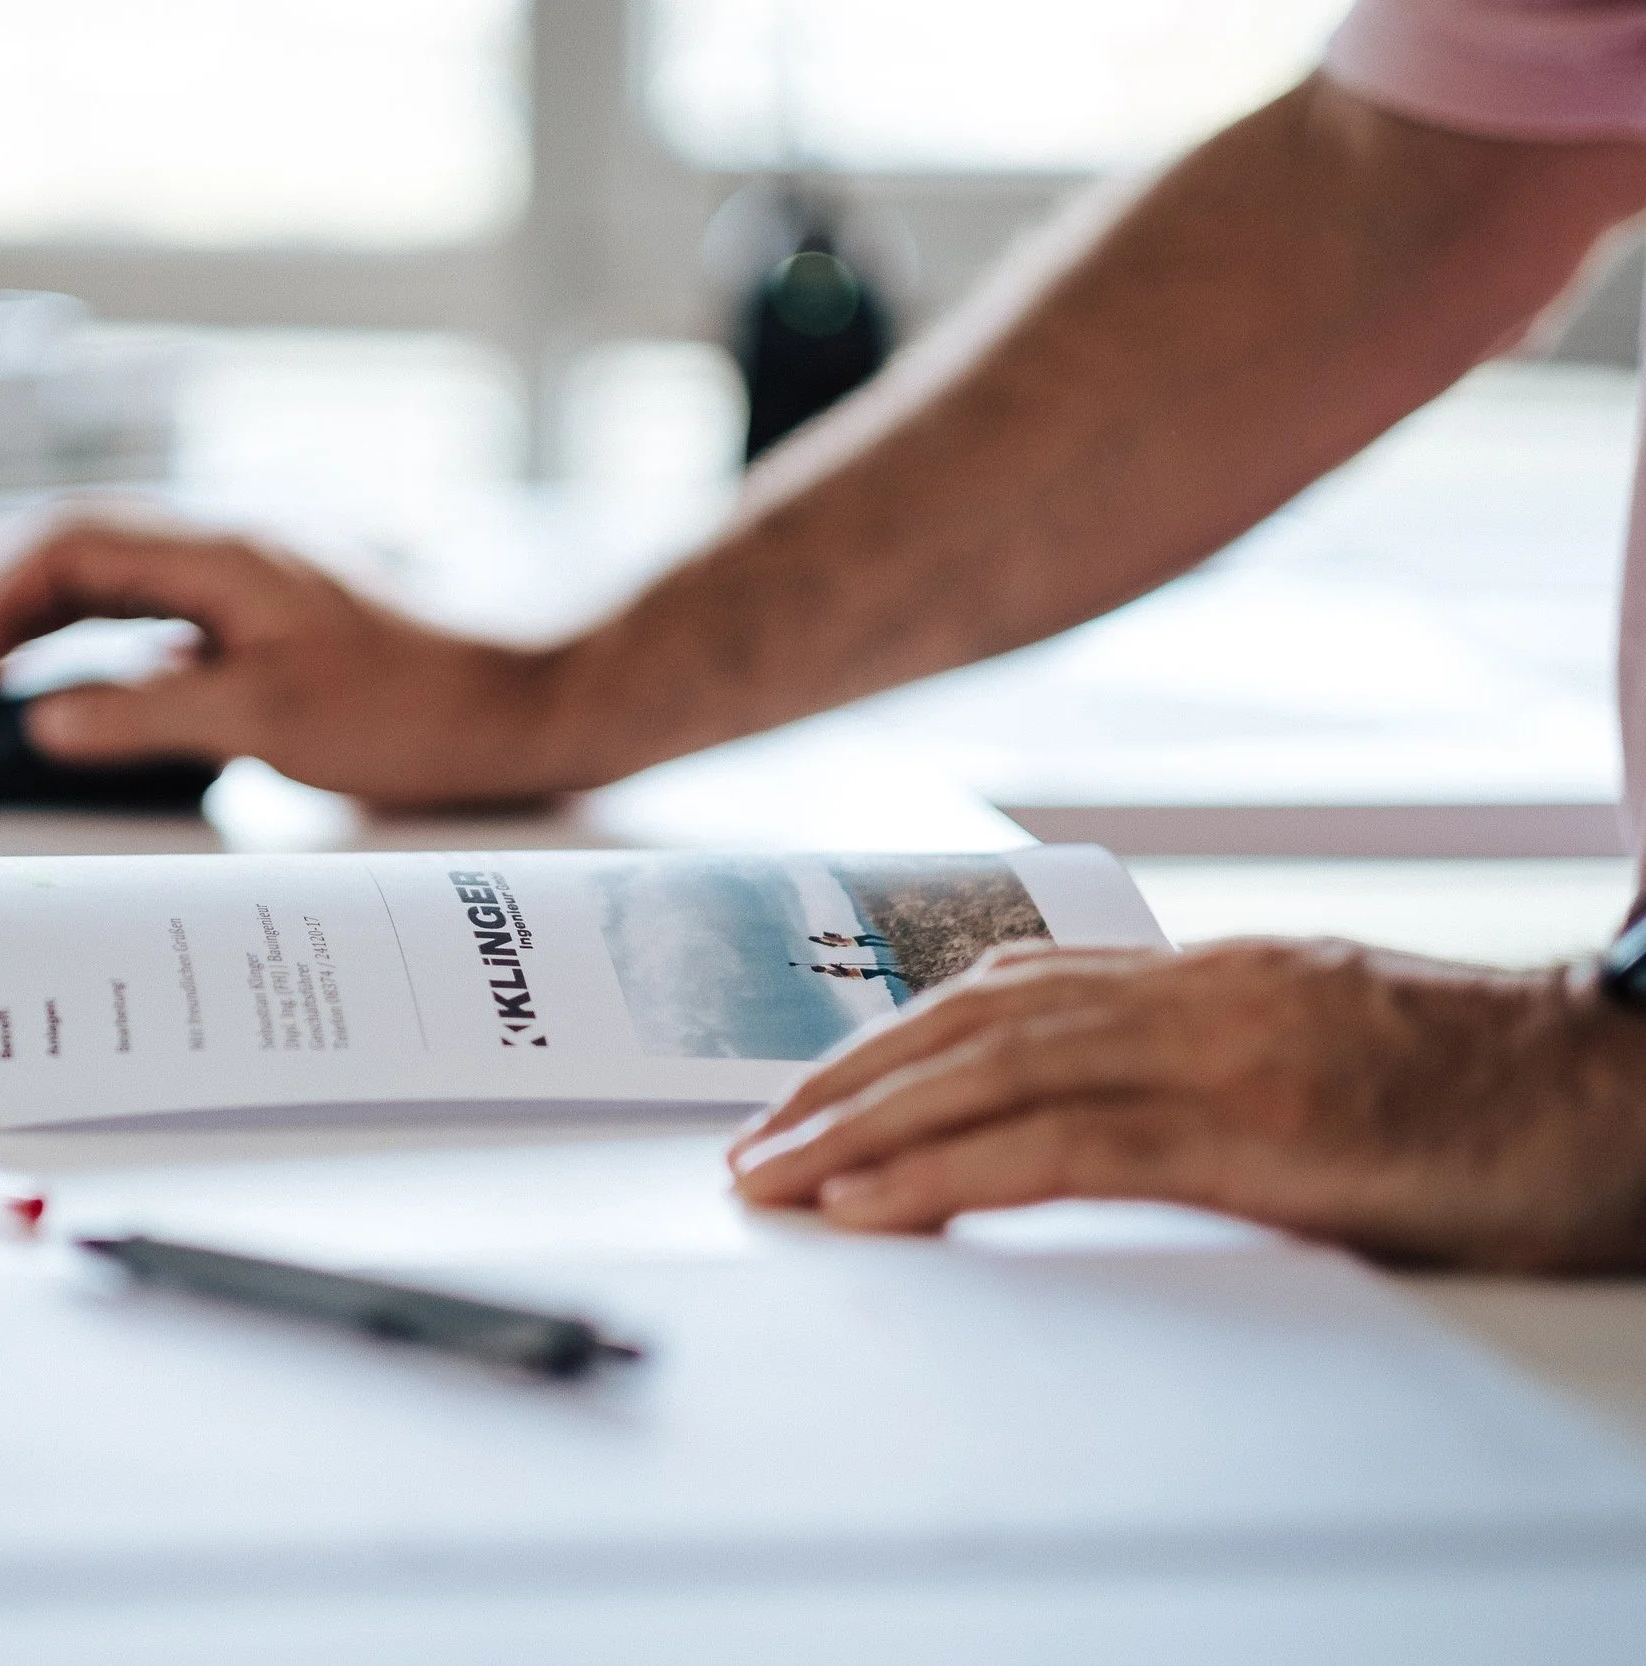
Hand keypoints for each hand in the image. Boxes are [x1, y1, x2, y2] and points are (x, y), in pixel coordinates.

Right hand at [0, 516, 603, 807]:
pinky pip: (158, 620)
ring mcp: (247, 587)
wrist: (522, 704)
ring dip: (44, 625)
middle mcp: (227, 555)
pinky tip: (83, 693)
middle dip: (0, 604)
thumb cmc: (413, 708)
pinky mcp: (267, 625)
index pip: (70, 545)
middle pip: (80, 554)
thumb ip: (147, 714)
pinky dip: (100, 650)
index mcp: (220, 555)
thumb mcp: (267, 721)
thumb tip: (47, 716)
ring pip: (115, 585)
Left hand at [726, 938, 1645, 1272]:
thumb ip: (1209, 1076)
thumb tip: (1104, 1127)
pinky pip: (1061, 1150)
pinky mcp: (1253, 1130)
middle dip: (846, 1086)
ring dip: (861, 1132)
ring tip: (774, 1180)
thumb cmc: (1490, 1094)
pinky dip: (948, 1176)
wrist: (1632, 1089)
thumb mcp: (1324, 1062)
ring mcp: (1221, 1052)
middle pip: (970, 1025)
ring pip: (991, 1076)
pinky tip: (874, 1208)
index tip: (817, 1089)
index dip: (894, 1039)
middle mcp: (1196, 993)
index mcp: (1209, 976)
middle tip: (753, 1147)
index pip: (1009, 990)